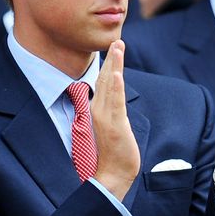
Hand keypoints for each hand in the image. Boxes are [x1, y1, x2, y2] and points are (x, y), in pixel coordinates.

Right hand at [90, 40, 140, 200]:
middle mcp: (98, 111)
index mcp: (96, 111)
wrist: (111, 174)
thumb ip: (109, 114)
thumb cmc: (111, 155)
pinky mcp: (114, 125)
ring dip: (114, 66)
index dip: (108, 65)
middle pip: (104, 80)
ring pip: (109, 86)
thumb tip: (111, 105)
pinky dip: (114, 88)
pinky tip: (115, 74)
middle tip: (116, 41)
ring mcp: (105, 117)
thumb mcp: (109, 129)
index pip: (102, 84)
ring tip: (117, 48)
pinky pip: (114, 103)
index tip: (112, 50)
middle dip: (111, 59)